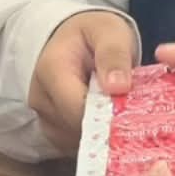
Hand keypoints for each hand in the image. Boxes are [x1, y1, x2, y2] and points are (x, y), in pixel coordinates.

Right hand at [28, 10, 135, 154]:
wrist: (71, 39)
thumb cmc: (92, 33)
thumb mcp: (108, 31)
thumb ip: (114, 54)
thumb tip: (118, 87)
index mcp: (52, 70)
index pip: (78, 108)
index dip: (107, 115)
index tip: (134, 112)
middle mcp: (40, 98)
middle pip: (76, 128)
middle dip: (107, 125)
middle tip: (134, 112)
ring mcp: (42, 116)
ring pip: (76, 140)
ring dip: (101, 133)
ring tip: (119, 112)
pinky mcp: (50, 129)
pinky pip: (74, 144)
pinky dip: (94, 137)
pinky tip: (107, 120)